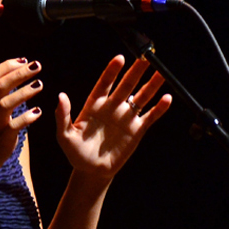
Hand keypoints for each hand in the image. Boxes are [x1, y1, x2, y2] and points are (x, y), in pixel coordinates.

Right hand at [0, 58, 43, 182]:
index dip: (7, 66)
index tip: (23, 59)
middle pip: (0, 85)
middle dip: (18, 73)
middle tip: (37, 65)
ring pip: (6, 103)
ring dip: (24, 92)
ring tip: (40, 85)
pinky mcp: (1, 138)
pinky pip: (14, 125)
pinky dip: (26, 117)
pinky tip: (38, 112)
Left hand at [55, 54, 172, 178]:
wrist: (92, 171)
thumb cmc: (76, 153)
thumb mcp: (65, 136)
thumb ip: (63, 116)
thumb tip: (61, 96)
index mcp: (95, 105)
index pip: (105, 83)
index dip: (112, 71)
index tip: (119, 59)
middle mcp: (112, 107)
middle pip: (127, 85)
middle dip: (136, 71)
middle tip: (145, 57)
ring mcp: (126, 117)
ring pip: (142, 97)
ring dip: (152, 85)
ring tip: (162, 73)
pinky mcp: (137, 130)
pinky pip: (150, 116)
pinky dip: (159, 108)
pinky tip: (167, 98)